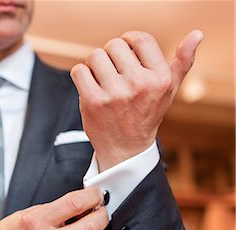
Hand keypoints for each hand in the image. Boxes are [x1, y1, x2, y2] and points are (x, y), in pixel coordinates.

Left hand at [70, 30, 202, 170]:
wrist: (126, 149)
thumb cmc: (147, 114)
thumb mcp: (170, 90)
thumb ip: (182, 62)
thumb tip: (196, 34)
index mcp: (160, 78)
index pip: (141, 39)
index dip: (129, 40)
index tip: (125, 52)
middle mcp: (140, 84)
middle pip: (114, 45)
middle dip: (111, 55)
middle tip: (114, 72)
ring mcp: (115, 94)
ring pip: (95, 56)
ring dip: (94, 65)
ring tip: (102, 79)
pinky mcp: (93, 101)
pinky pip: (79, 71)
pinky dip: (82, 76)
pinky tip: (90, 86)